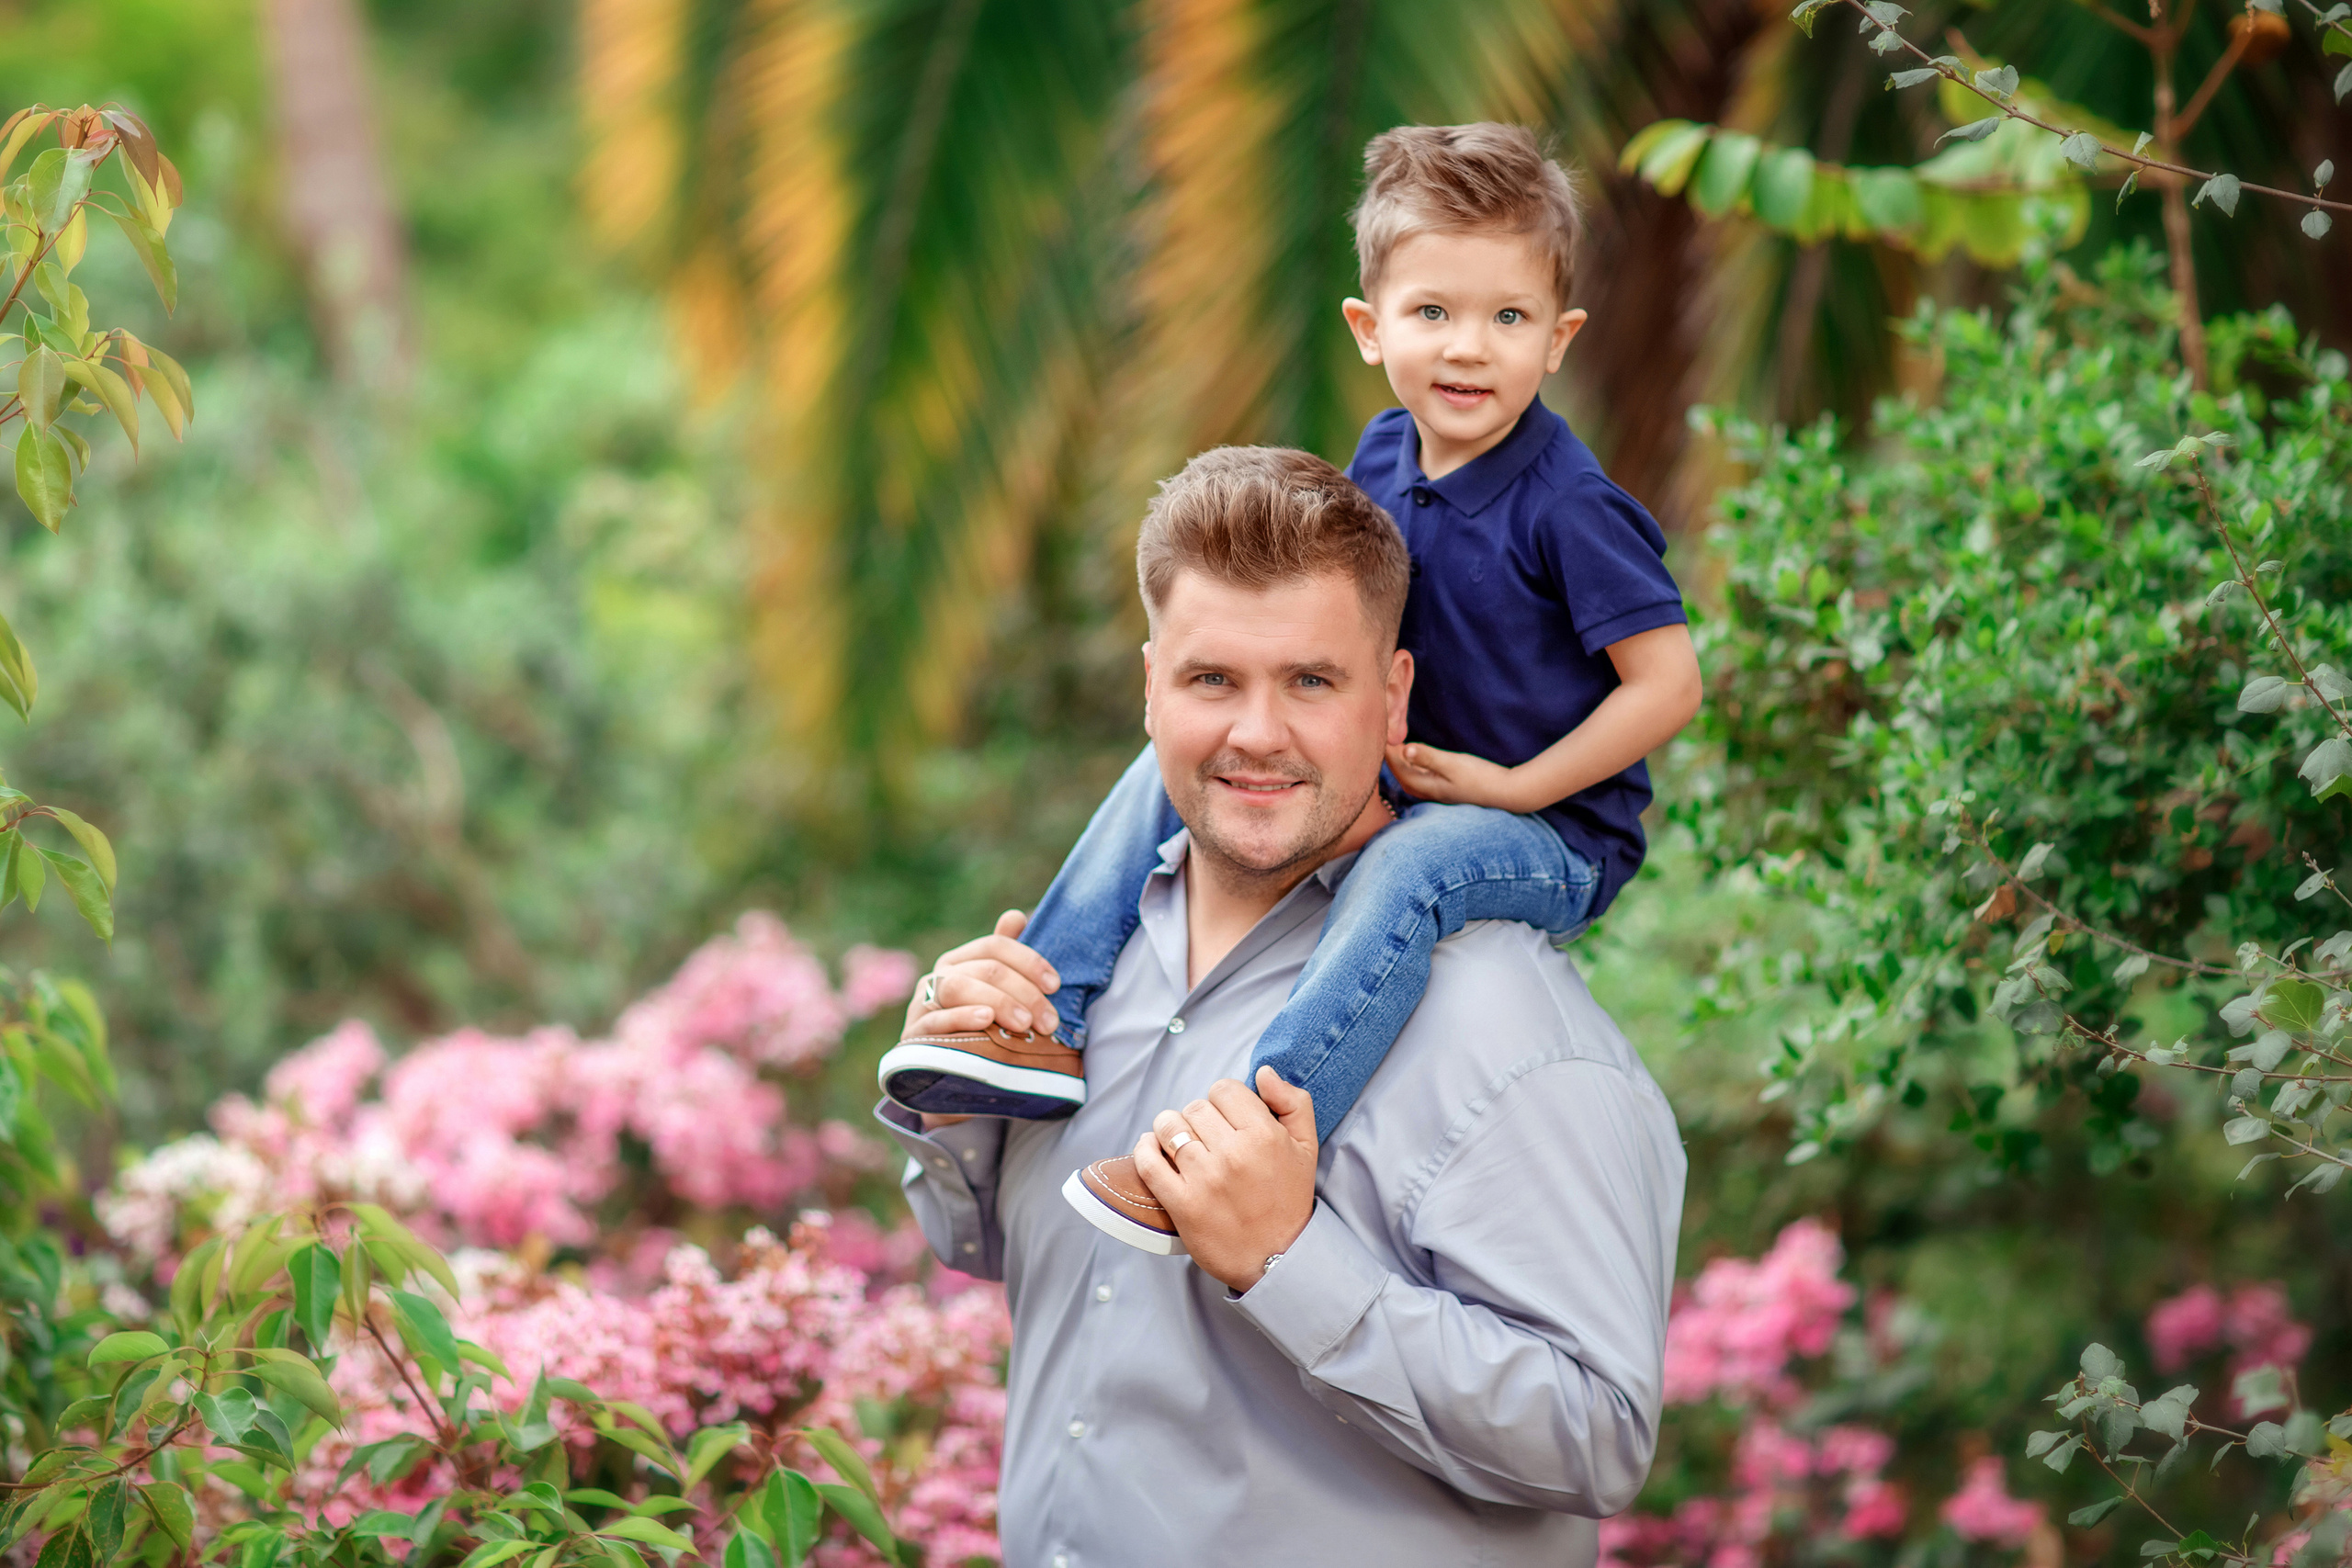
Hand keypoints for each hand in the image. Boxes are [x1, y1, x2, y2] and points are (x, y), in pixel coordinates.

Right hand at [905, 910, 1062, 1130]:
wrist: (945, 1082)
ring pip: (959, 986)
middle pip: (985, 968)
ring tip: (1024, 1023)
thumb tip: (1015, 915)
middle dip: (1024, 992)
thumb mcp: (995, 999)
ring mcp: (923, 1004)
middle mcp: (939, 976)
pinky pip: (936, 1019)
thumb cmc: (977, 1034)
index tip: (1056, 984)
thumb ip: (1006, 961)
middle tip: (1048, 1021)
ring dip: (998, 1002)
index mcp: (960, 961)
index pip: (995, 946)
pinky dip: (962, 1017)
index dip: (1029, 960)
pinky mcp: (914, 1034)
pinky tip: (986, 1020)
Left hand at [1132, 1067, 1317, 1293]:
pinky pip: (1149, 1162)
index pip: (1224, 1089)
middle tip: (1205, 1136)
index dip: (1223, 1100)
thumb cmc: (1289, 1201)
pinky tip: (1152, 1148)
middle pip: (1195, 1107)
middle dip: (1198, 1116)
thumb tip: (1262, 1072)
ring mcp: (1205, 1179)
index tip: (1225, 1118)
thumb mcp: (1307, 1148)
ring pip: (1169, 1127)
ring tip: (1177, 1141)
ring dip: (1169, 1128)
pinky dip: (1145, 1149)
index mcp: (1264, 1135)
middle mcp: (1234, 1153)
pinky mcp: (1182, 1204)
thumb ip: (1293, 1102)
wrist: (1277, 1259)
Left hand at [1386, 739, 1524, 810]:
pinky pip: (1424, 779)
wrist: (1508, 793)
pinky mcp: (1451, 790)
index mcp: (1428, 787)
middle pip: (1403, 777)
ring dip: (1404, 765)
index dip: (1389, 753)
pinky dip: (1417, 768)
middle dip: (1392, 761)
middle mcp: (1431, 793)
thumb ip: (1428, 757)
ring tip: (1397, 749)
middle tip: (1385, 741)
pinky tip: (1420, 761)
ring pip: (1413, 779)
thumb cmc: (1481, 778)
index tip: (1381, 735)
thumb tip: (1404, 749)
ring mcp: (1441, 793)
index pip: (1399, 769)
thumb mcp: (1453, 764)